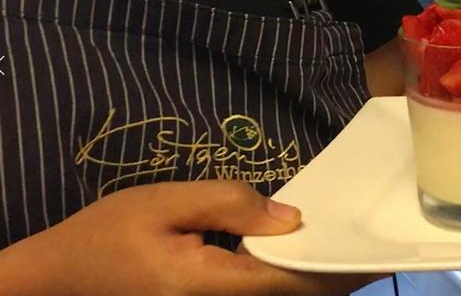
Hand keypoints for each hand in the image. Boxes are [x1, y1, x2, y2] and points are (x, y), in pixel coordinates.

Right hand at [0, 181, 381, 295]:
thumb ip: (228, 205)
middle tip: (371, 245)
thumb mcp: (162, 203)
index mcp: (211, 285)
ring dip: (314, 280)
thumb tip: (291, 219)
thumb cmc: (105, 236)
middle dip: (334, 277)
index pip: (293, 284)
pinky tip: (302, 257)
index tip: (375, 254)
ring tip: (347, 246)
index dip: (338, 271)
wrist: (57, 278)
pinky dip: (286, 280)